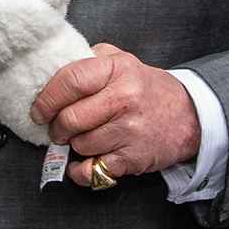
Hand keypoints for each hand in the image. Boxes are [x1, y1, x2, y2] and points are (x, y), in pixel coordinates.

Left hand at [32, 44, 202, 183]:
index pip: (70, 81)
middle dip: (56, 127)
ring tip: (83, 137)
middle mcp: (124, 98)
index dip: (47, 99)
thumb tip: (51, 69)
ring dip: (74, 145)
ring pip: (80, 144)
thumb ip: (88, 59)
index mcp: (117, 69)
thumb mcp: (122, 61)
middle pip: (70, 118)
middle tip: (57, 128)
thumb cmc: (146, 88)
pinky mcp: (133, 157)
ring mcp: (130, 129)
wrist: (189, 116)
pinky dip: (82, 170)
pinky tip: (85, 162)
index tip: (38, 110)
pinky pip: (93, 170)